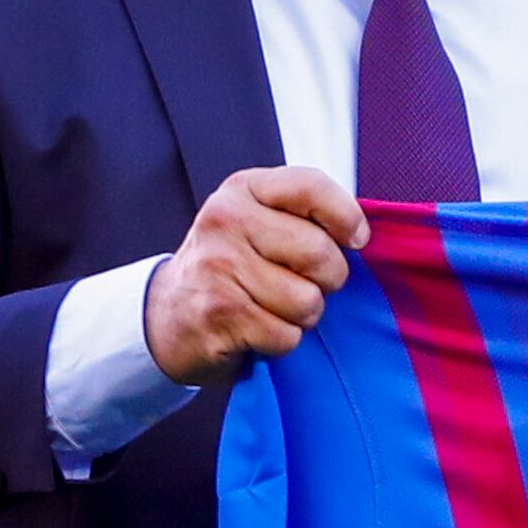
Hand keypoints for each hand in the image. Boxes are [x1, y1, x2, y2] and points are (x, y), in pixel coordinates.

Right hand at [143, 166, 369, 386]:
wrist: (166, 316)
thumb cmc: (229, 267)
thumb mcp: (255, 221)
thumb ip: (302, 215)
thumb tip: (361, 234)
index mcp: (243, 189)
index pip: (311, 186)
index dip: (346, 217)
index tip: (355, 240)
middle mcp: (226, 221)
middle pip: (319, 253)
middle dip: (328, 280)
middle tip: (305, 284)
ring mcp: (219, 268)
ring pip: (307, 301)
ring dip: (304, 316)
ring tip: (276, 308)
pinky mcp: (219, 314)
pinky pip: (287, 336)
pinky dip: (282, 341)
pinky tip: (258, 329)